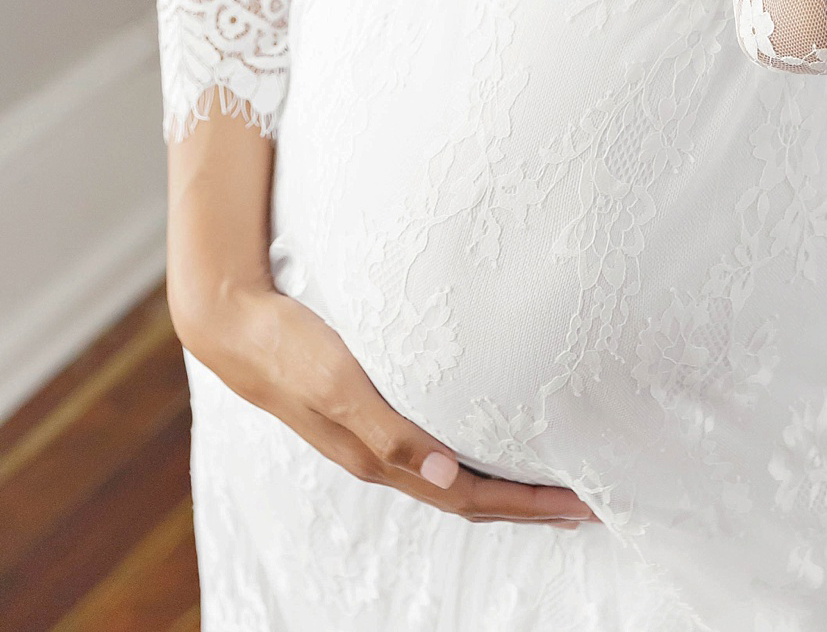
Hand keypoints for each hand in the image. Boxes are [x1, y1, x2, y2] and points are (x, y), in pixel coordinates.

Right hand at [177, 283, 598, 527]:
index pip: (470, 499)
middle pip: (470, 499)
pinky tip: (489, 439)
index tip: (580, 505)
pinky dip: (473, 456)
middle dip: (528, 506)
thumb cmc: (289, 347)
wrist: (235, 324)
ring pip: (455, 477)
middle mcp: (384, 457)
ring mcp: (376, 437)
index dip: (526, 506)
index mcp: (381, 458)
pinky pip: (435, 448)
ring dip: (506, 486)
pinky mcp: (372, 410)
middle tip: (587, 505)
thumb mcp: (339, 383)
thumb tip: (448, 476)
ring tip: (552, 483)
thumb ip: (389, 430)